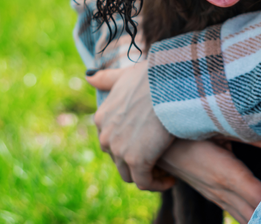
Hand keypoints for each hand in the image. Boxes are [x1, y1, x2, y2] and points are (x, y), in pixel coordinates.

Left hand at [90, 62, 175, 190]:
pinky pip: (144, 182)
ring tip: (166, 171)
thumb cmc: (151, 76)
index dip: (129, 145)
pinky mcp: (136, 160)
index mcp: (101, 118)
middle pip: (118, 159)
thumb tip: (89, 77)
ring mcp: (119, 150)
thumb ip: (107, 79)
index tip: (148, 145)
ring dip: (146, 175)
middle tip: (159, 160)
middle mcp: (105, 136)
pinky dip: (157, 184)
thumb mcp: (125, 75)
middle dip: (136, 162)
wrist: (167, 83)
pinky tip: (171, 179)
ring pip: (130, 174)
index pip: (111, 141)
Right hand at [158, 137, 260, 223]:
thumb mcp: (219, 128)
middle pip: (254, 215)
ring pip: (244, 217)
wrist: (151, 144)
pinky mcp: (211, 194)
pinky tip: (260, 216)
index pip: (260, 199)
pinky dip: (250, 217)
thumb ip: (255, 137)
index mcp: (227, 175)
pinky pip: (235, 212)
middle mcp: (222, 191)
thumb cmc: (186, 129)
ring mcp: (215, 195)